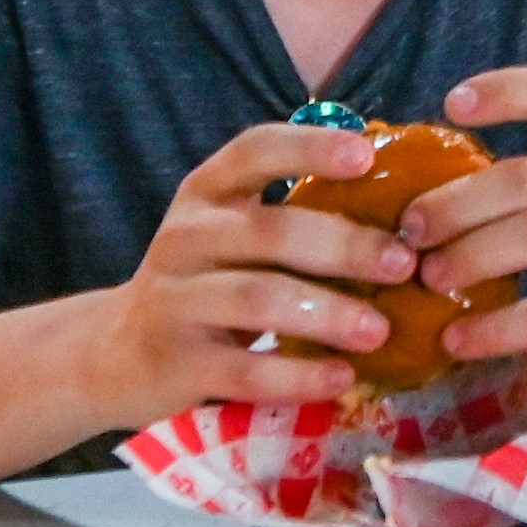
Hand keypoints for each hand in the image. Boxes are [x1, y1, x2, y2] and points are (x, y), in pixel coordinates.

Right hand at [96, 122, 427, 424]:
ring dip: (327, 313)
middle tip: (403, 263)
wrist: (119, 354)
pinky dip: (298, 376)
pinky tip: (342, 377)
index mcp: (205, 193)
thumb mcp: (232, 235)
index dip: (310, 149)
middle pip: (270, 231)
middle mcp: (186, 237)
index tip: (366, 154)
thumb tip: (407, 213)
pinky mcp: (177, 363)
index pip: (254, 150)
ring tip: (379, 330)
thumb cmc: (205, 284)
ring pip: (257, 299)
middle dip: (343, 245)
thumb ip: (294, 218)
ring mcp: (175, 301)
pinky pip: (245, 370)